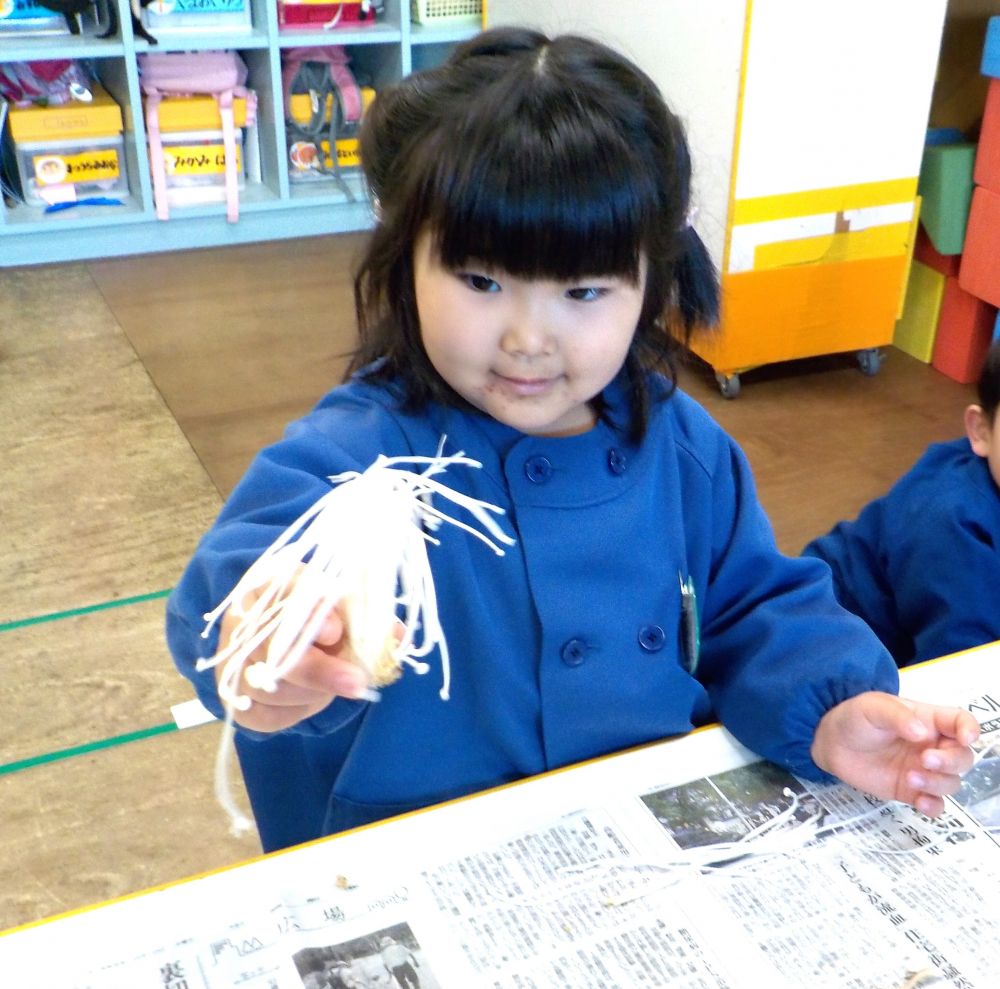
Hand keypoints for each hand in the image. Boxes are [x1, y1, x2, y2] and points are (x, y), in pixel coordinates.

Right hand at [215, 594, 372, 732]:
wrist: (276, 634)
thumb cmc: (317, 611)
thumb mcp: (340, 601)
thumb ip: (366, 615)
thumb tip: (399, 638)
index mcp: (271, 584)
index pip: (283, 592)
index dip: (308, 613)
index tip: (335, 631)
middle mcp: (243, 621)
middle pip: (274, 649)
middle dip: (319, 670)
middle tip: (357, 682)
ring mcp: (231, 660)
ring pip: (272, 687)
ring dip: (314, 691)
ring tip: (336, 679)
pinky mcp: (234, 698)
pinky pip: (268, 714)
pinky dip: (298, 710)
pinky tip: (311, 696)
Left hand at [811, 691, 978, 817]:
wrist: (830, 742)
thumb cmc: (855, 717)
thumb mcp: (874, 707)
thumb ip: (899, 716)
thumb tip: (923, 732)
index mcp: (928, 720)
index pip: (961, 722)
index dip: (970, 729)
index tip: (966, 738)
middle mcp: (932, 746)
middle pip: (962, 757)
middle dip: (951, 761)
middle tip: (926, 760)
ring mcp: (923, 770)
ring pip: (951, 782)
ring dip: (938, 782)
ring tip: (910, 776)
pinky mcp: (910, 791)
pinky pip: (935, 804)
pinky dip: (934, 806)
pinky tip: (920, 802)